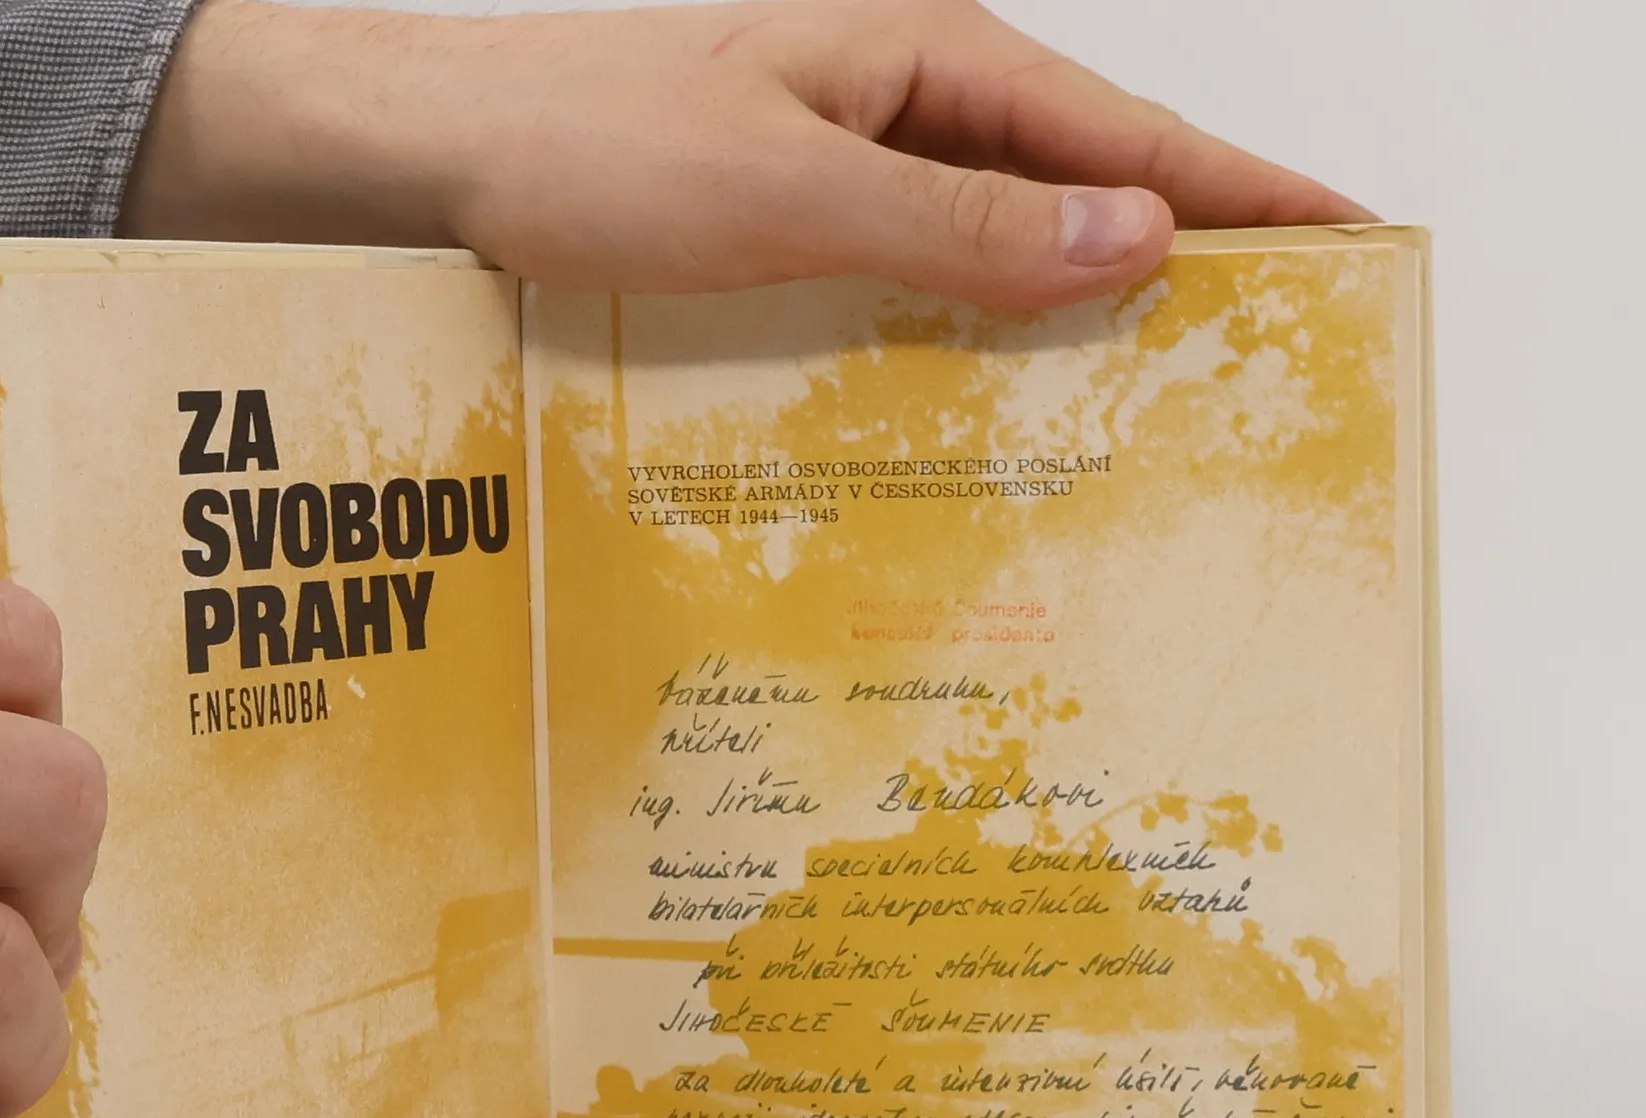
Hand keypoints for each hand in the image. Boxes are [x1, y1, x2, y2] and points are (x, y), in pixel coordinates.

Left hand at [122, 0, 1373, 309]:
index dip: (1242, 192)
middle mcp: (895, 106)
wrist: (427, 161)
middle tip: (1272, 357)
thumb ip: (963, 222)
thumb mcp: (792, 189)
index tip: (1349, 247)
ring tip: (1159, 400)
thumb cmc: (585, 145)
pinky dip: (966, 338)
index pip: (1124, 132)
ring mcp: (842, 170)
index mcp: (923, 58)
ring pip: (998, 246)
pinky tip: (991, 400)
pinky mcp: (789, 233)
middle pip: (1077, 186)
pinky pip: (914, 286)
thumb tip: (1135, 236)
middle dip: (1179, 262)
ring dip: (1070, 314)